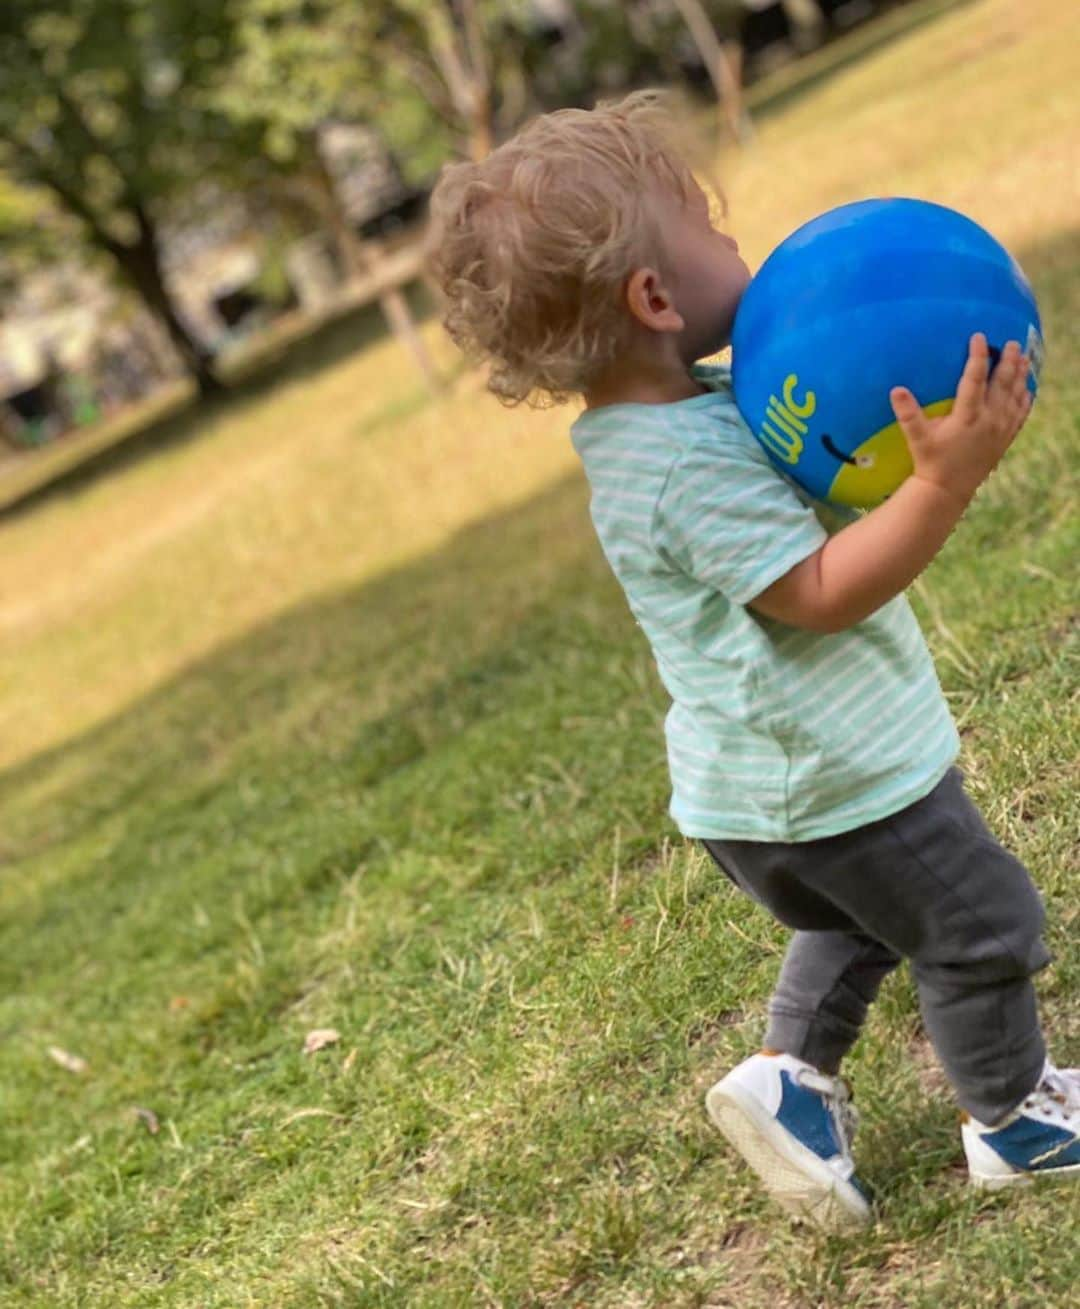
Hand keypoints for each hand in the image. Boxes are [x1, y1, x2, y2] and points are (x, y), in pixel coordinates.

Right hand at [889, 332, 1031, 508]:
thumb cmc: (931, 462)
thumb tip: (895, 390)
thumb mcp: (917, 438)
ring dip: (1020, 376)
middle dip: (1008, 361)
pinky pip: (1019, 416)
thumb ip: (908, 413)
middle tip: (1012, 342)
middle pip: (1002, 383)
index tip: (980, 337)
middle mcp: (988, 420)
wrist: (948, 490)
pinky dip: (1024, 401)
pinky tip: (1027, 391)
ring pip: (1014, 397)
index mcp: (967, 416)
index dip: (978, 356)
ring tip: (1024, 358)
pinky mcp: (1004, 440)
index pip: (975, 378)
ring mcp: (999, 430)